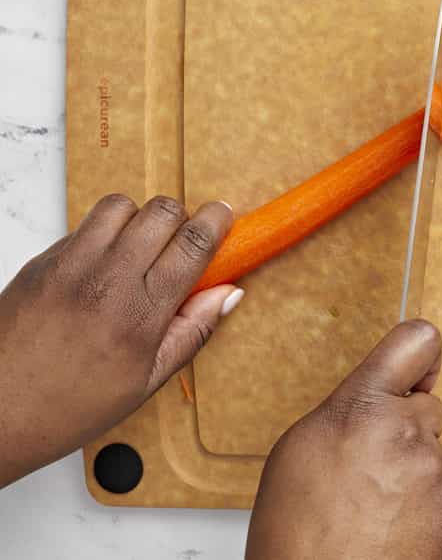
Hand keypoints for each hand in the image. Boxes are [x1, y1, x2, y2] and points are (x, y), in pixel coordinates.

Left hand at [0, 194, 240, 486]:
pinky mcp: (41, 262)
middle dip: (181, 218)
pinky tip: (102, 268)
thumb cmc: (66, 408)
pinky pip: (83, 227)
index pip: (193, 243)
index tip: (224, 218)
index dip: (217, 221)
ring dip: (139, 219)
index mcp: (140, 315)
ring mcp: (69, 266)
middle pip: (162, 211)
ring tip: (139, 249)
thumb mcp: (145, 382)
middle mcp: (106, 281)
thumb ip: (192, 331)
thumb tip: (229, 293)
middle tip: (180, 242)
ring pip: (121, 205)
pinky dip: (102, 236)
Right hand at [246, 320, 441, 559]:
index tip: (419, 371)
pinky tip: (389, 530)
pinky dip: (424, 511)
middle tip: (369, 468)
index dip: (422, 357)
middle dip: (406, 429)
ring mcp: (434, 470)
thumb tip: (377, 403)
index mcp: (363, 406)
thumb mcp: (300, 449)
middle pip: (427, 409)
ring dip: (412, 476)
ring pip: (433, 457)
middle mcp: (406, 430)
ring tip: (370, 510)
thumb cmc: (297, 535)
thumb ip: (349, 412)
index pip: (417, 342)